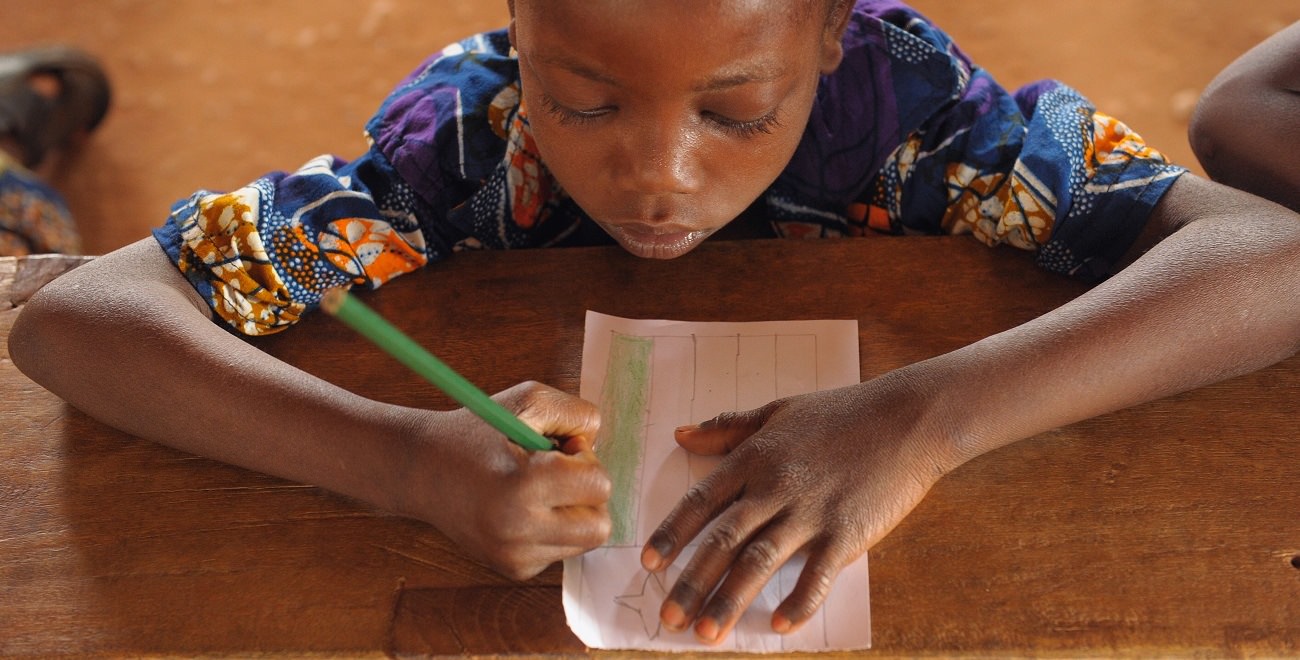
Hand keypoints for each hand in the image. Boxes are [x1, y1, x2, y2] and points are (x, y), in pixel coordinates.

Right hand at [402, 381, 611, 579]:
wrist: (422, 470)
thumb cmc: (478, 430)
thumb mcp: (528, 400)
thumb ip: (578, 415)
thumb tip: (598, 446)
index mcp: (522, 488)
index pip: (599, 486)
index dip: (585, 460)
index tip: (559, 449)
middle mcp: (517, 531)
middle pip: (600, 526)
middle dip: (588, 495)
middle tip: (557, 473)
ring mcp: (514, 556)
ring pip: (584, 542)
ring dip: (573, 513)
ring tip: (539, 489)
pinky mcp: (513, 569)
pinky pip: (561, 551)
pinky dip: (553, 529)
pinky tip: (524, 509)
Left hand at [640, 373, 955, 643]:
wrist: (907, 418)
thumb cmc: (842, 412)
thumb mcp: (778, 411)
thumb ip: (728, 427)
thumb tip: (681, 434)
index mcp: (754, 458)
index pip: (701, 502)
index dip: (673, 533)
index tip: (650, 562)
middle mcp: (774, 488)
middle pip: (722, 540)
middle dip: (691, 581)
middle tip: (667, 615)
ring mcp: (810, 512)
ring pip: (758, 561)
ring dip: (729, 599)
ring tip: (706, 632)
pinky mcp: (846, 532)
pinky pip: (817, 574)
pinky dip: (799, 601)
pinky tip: (781, 626)